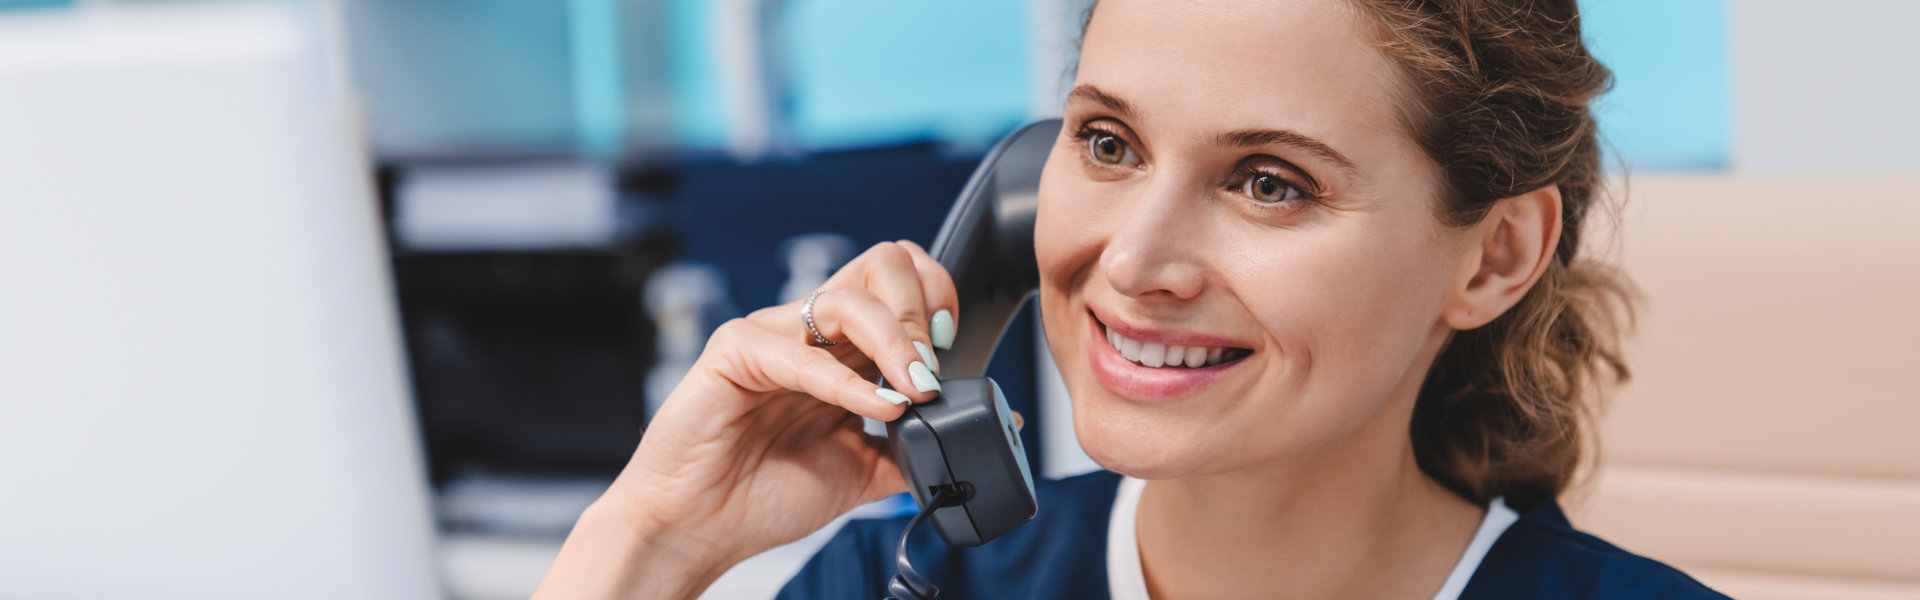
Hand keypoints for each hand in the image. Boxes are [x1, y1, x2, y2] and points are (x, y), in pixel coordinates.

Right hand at [536, 241, 958, 598]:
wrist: (699, 528)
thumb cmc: (763, 493)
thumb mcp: (863, 470)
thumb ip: (916, 444)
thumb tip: (986, 429)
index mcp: (841, 347)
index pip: (900, 279)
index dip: (936, 298)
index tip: (952, 348)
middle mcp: (810, 331)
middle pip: (881, 265)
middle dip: (920, 312)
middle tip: (932, 370)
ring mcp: (771, 334)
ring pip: (847, 298)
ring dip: (895, 341)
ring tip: (915, 390)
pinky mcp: (734, 351)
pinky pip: (801, 354)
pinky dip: (849, 383)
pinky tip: (879, 407)